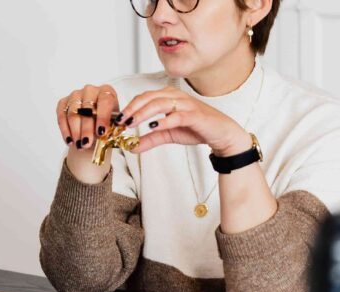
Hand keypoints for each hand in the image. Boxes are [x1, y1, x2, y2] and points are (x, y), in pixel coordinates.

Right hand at [55, 84, 120, 183]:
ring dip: (75, 131)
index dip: (103, 117)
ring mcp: (75, 95)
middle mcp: (90, 90)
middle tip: (87, 143)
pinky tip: (70, 142)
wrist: (94, 127)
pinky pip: (62, 116)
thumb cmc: (107, 125)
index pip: (105, 101)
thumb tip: (110, 133)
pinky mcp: (63, 102)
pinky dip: (65, 130)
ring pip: (73, 113)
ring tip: (79, 145)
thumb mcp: (114, 126)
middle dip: (86, 128)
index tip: (101, 132)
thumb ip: (112, 128)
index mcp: (107, 91)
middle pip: (86, 108)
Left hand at [119, 86, 251, 156]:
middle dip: (132, 109)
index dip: (129, 107)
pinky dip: (164, 121)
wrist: (221, 134)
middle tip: (120, 121)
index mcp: (168, 97)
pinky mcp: (195, 115)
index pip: (144, 97)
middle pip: (148, 98)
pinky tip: (153, 127)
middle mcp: (176, 96)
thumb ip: (150, 139)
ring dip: (143, 113)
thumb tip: (131, 147)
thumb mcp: (168, 135)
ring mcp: (186, 104)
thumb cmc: (196, 129)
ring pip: (159, 103)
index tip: (117, 120)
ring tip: (131, 123)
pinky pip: (177, 115)